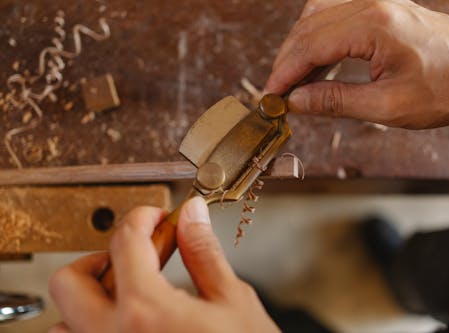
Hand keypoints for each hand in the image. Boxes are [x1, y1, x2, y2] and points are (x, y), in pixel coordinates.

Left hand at [49, 198, 278, 332]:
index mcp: (146, 311)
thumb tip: (191, 216)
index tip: (154, 217)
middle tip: (130, 256)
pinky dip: (88, 331)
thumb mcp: (232, 300)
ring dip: (86, 302)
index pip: (125, 242)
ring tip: (124, 297)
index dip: (141, 218)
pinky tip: (125, 327)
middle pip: (69, 281)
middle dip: (98, 258)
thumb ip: (203, 253)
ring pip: (61, 324)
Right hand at [265, 0, 448, 128]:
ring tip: (293, 81)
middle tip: (277, 92)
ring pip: (319, 17)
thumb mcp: (388, 106)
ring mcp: (378, 3)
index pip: (310, 45)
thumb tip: (297, 102)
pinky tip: (317, 64)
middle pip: (309, 27)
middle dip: (287, 61)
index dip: (284, 72)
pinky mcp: (384, 10)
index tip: (270, 96)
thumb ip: (336, 101)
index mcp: (374, 25)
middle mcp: (372, 4)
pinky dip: (319, 40)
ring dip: (300, 48)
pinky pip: (337, 17)